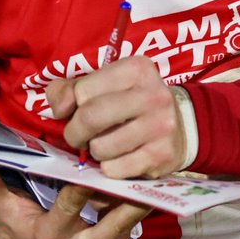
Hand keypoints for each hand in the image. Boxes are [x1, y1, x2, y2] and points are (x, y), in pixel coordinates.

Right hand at [0, 157, 147, 238]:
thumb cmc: (13, 230)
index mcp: (50, 235)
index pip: (72, 204)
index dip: (87, 181)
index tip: (100, 159)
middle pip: (115, 221)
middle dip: (129, 195)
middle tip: (140, 167)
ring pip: (126, 227)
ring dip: (134, 201)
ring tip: (142, 174)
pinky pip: (127, 236)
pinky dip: (129, 215)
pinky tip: (132, 193)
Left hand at [46, 56, 185, 178]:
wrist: (180, 125)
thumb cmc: (129, 101)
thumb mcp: (103, 84)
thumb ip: (70, 89)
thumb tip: (59, 108)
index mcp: (136, 69)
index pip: (84, 90)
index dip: (71, 105)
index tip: (74, 112)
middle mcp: (152, 95)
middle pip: (91, 117)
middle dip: (75, 132)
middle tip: (77, 137)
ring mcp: (160, 126)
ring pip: (101, 147)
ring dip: (93, 151)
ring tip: (102, 145)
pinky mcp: (162, 156)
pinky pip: (115, 169)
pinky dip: (108, 168)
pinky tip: (118, 159)